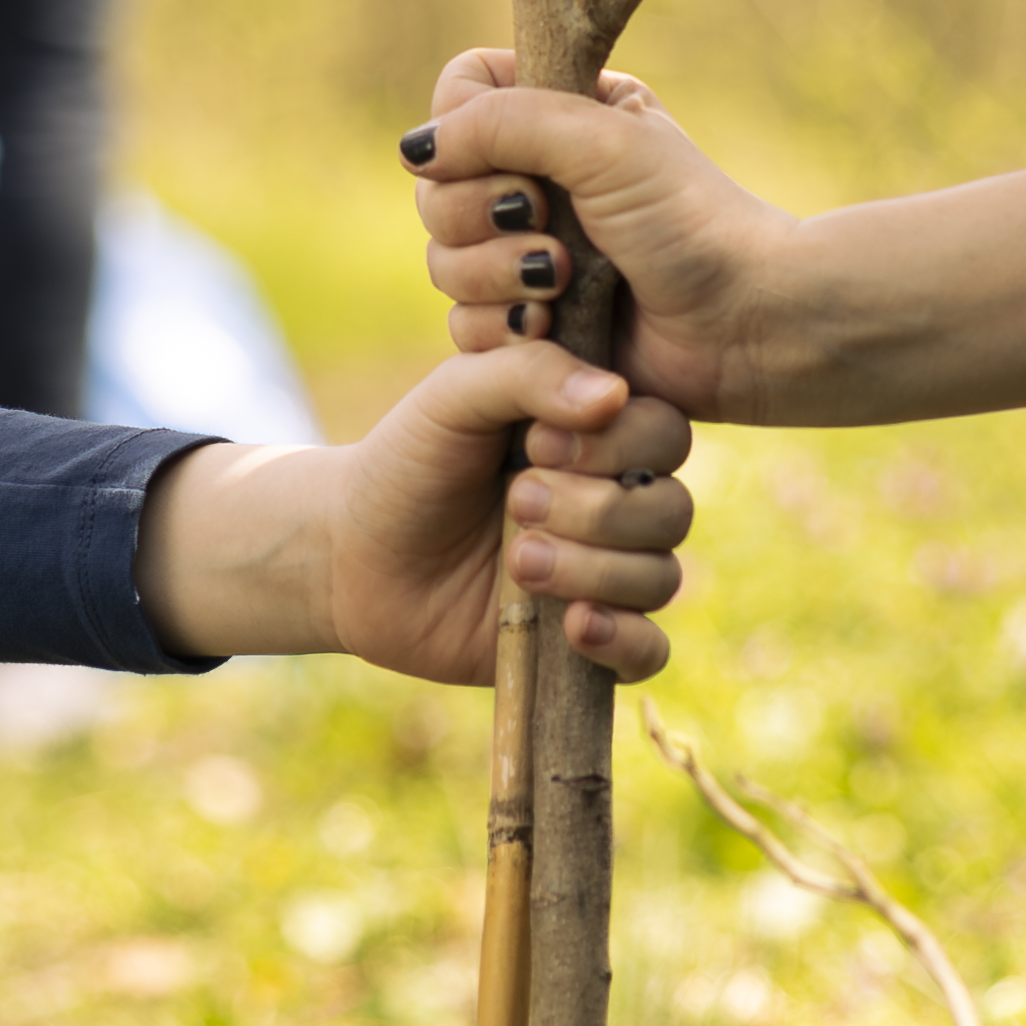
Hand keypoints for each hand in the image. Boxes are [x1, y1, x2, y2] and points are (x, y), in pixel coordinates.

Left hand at [133, 337, 693, 676]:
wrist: (354, 553)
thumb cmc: (409, 462)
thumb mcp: (454, 396)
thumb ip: (529, 374)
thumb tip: (613, 394)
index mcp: (598, 436)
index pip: (665, 433)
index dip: (616, 444)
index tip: (537, 444)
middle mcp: (614, 502)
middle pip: (671, 509)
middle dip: (597, 511)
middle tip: (516, 502)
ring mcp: (605, 574)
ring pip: (660, 578)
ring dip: (593, 571)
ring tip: (518, 564)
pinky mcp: (585, 642)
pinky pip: (649, 652)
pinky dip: (623, 640)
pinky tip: (573, 627)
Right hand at [408, 51, 808, 421]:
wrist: (745, 326)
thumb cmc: (690, 224)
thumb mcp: (602, 143)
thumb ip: (503, 122)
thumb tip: (416, 150)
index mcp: (562, 111)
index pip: (460, 94)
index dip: (466, 128)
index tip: (521, 160)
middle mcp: (538, 176)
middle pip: (435, 186)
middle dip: (482, 216)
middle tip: (549, 227)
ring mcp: (530, 252)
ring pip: (442, 259)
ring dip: (494, 275)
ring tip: (560, 284)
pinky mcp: (530, 322)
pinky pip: (464, 323)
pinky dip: (500, 328)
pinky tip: (552, 330)